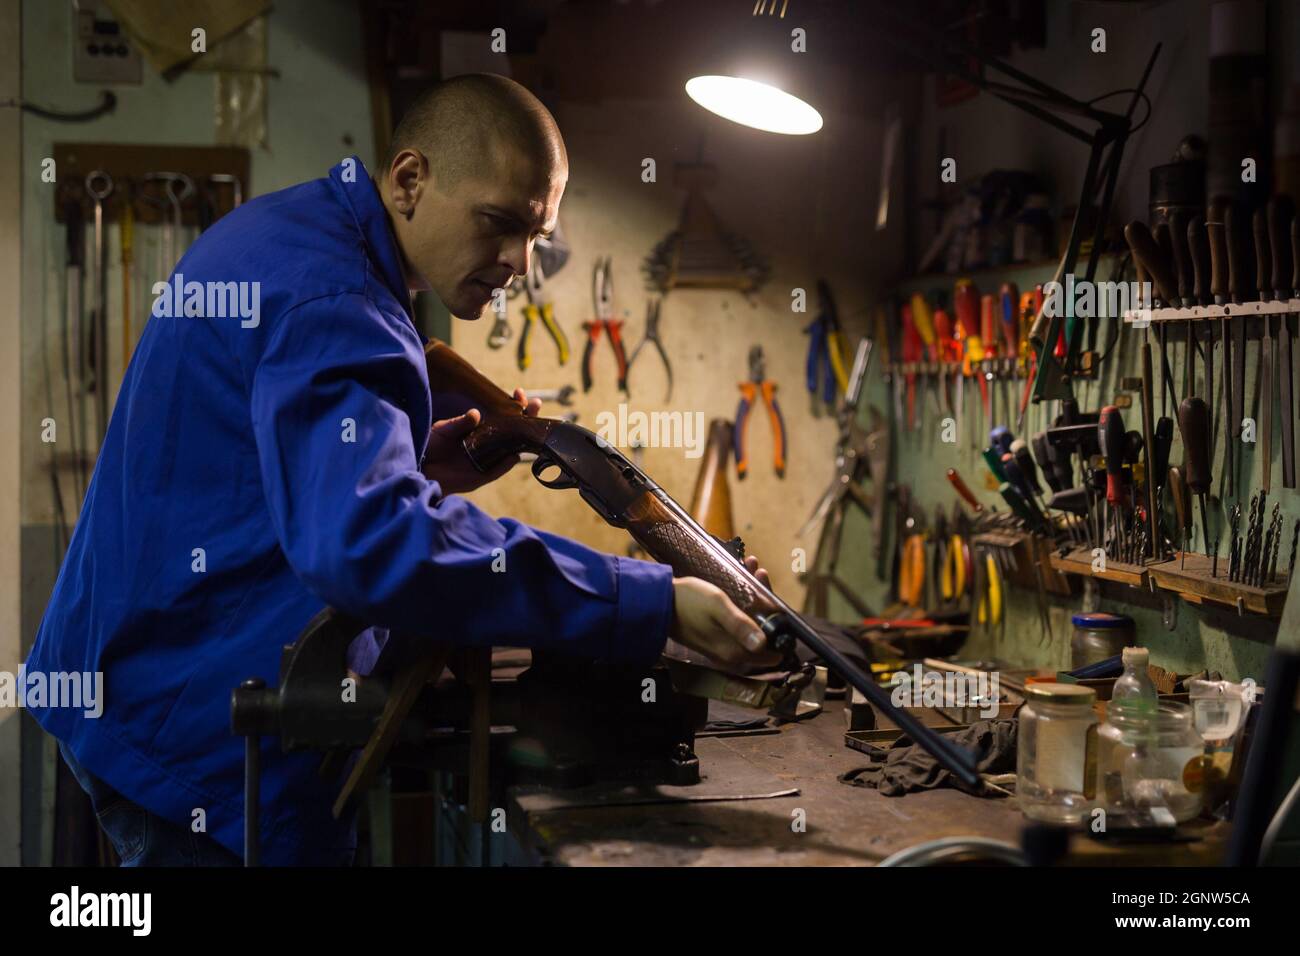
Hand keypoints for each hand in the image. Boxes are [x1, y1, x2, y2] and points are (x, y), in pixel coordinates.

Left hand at [421, 387, 541, 493]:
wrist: (417, 468)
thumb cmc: (428, 445)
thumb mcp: (442, 429)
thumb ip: (458, 423)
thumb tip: (475, 414)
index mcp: (479, 428)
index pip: (501, 414)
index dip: (513, 404)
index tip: (519, 392)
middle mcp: (486, 443)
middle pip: (513, 430)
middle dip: (527, 416)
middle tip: (536, 403)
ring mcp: (485, 459)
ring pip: (511, 448)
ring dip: (523, 438)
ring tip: (532, 424)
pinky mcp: (480, 476)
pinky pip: (498, 469)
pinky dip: (507, 462)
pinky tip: (516, 453)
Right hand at [668, 556, 782, 669]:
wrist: (658, 602)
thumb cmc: (688, 602)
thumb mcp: (718, 606)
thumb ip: (740, 625)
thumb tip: (763, 644)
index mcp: (735, 651)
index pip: (771, 651)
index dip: (779, 629)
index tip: (777, 604)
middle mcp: (731, 654)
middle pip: (762, 635)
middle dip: (766, 604)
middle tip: (761, 576)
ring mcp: (723, 646)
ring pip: (749, 625)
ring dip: (754, 598)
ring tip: (752, 570)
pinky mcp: (715, 637)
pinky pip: (736, 623)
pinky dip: (741, 603)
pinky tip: (739, 580)